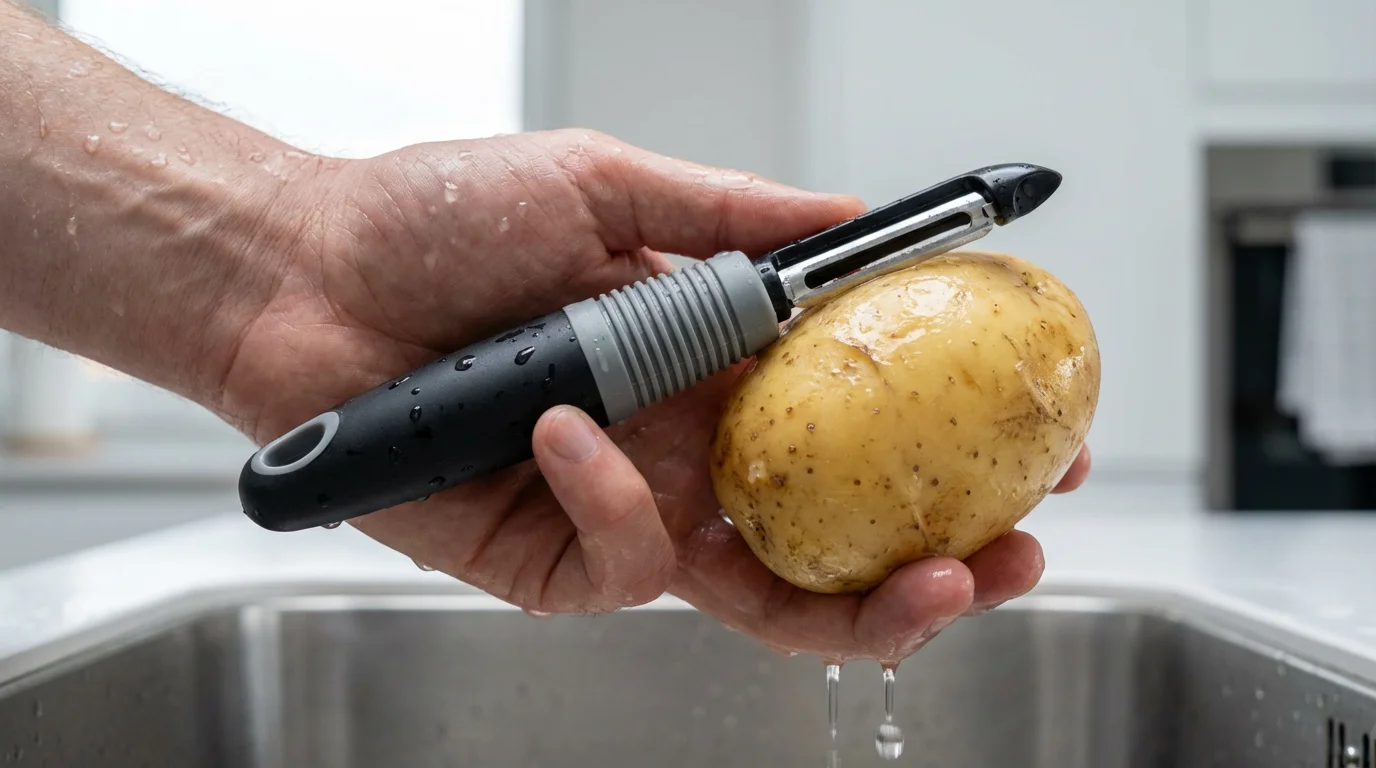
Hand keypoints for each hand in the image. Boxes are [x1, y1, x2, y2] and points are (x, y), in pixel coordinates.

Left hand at [216, 129, 1090, 661]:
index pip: (861, 418)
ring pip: (768, 594)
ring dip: (861, 603)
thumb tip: (855, 218)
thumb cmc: (442, 221)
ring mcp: (630, 510)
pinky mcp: (556, 560)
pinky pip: (627, 560)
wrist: (307, 273)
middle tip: (1016, 552)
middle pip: (839, 533)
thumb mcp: (609, 185)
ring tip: (932, 581)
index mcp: (717, 364)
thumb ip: (735, 215)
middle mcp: (691, 448)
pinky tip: (567, 428)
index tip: (1037, 430)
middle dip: (943, 558)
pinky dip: (614, 499)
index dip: (949, 434)